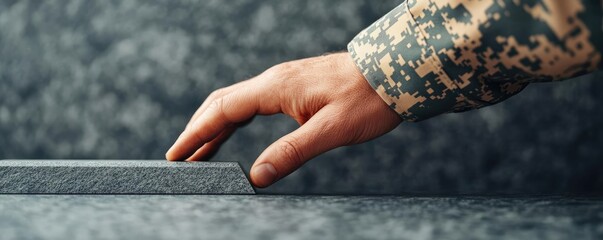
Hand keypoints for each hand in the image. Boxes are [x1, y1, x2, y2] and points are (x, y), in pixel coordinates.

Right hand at [165, 52, 400, 186]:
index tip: (176, 154)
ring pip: (237, 102)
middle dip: (198, 129)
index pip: (224, 110)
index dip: (196, 133)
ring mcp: (283, 82)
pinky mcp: (294, 87)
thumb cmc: (366, 100)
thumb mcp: (330, 130)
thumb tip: (257, 176)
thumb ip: (292, 152)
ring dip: (215, 126)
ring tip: (199, 151)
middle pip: (222, 103)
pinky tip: (233, 134)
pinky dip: (236, 120)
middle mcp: (274, 81)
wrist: (393, 73)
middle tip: (180, 156)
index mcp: (276, 88)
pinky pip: (254, 102)